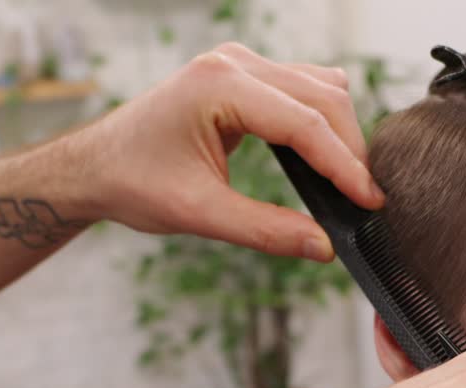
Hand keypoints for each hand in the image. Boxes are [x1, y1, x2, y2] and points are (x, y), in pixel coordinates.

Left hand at [76, 43, 382, 260]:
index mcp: (218, 85)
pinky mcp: (244, 76)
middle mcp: (234, 62)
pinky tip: (327, 160)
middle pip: (323, 96)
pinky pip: (303, 89)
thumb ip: (265, 230)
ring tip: (351, 184)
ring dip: (341, 133)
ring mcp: (240, 63)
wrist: (95, 166)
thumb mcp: (199, 213)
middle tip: (366, 200)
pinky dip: (322, 123)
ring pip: (320, 88)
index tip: (370, 200)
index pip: (304, 122)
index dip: (343, 165)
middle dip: (350, 149)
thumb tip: (323, 247)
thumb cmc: (133, 182)